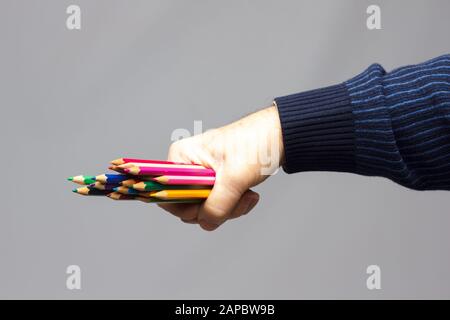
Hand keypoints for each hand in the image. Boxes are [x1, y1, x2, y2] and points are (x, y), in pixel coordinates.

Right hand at [158, 105, 283, 230]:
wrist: (278, 137)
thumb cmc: (255, 145)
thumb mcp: (234, 178)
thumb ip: (217, 205)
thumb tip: (206, 223)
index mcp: (181, 157)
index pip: (167, 194)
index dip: (186, 208)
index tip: (210, 208)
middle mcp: (187, 166)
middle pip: (187, 205)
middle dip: (216, 209)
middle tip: (239, 199)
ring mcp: (201, 175)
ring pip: (205, 208)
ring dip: (229, 208)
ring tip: (248, 195)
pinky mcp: (215, 182)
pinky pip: (217, 205)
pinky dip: (234, 205)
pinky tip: (249, 195)